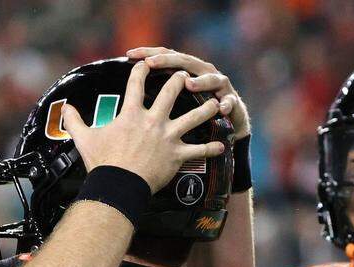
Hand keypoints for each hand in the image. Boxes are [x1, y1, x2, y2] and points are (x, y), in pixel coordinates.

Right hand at [62, 61, 224, 192]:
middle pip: (171, 93)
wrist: (118, 184)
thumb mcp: (84, 138)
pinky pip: (198, 151)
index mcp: (131, 113)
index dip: (142, 69)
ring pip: (193, 117)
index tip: (147, 63)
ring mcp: (168, 137)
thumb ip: (75, 121)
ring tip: (215, 102)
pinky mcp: (177, 155)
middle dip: (180, 80)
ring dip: (206, 109)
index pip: (136, 83)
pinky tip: (220, 144)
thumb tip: (65, 109)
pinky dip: (210, 148)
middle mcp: (153, 120)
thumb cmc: (101, 162)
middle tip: (186, 76)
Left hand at [128, 47, 249, 138]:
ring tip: (189, 85)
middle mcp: (201, 73)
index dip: (148, 54)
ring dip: (200, 81)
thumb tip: (122, 94)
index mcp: (185, 71)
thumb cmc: (195, 113)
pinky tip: (221, 108)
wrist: (227, 125)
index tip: (130, 54)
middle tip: (152, 63)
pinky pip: (230, 102)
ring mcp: (218, 86)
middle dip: (168, 60)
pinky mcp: (231, 102)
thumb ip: (154, 94)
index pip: (164, 56)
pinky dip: (226, 104)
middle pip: (185, 61)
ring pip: (210, 78)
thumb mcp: (174, 103)